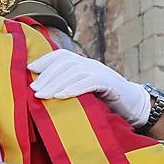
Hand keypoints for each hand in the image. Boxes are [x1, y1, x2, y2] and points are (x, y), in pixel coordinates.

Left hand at [28, 50, 150, 125]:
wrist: (135, 107)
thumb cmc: (106, 103)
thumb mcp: (84, 93)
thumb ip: (68, 89)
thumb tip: (41, 94)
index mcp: (83, 64)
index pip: (61, 56)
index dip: (44, 61)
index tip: (28, 70)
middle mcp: (91, 64)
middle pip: (65, 63)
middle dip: (47, 75)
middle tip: (32, 89)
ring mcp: (101, 72)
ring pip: (74, 72)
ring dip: (56, 84)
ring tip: (42, 95)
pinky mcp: (110, 83)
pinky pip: (89, 82)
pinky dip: (74, 88)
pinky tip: (61, 96)